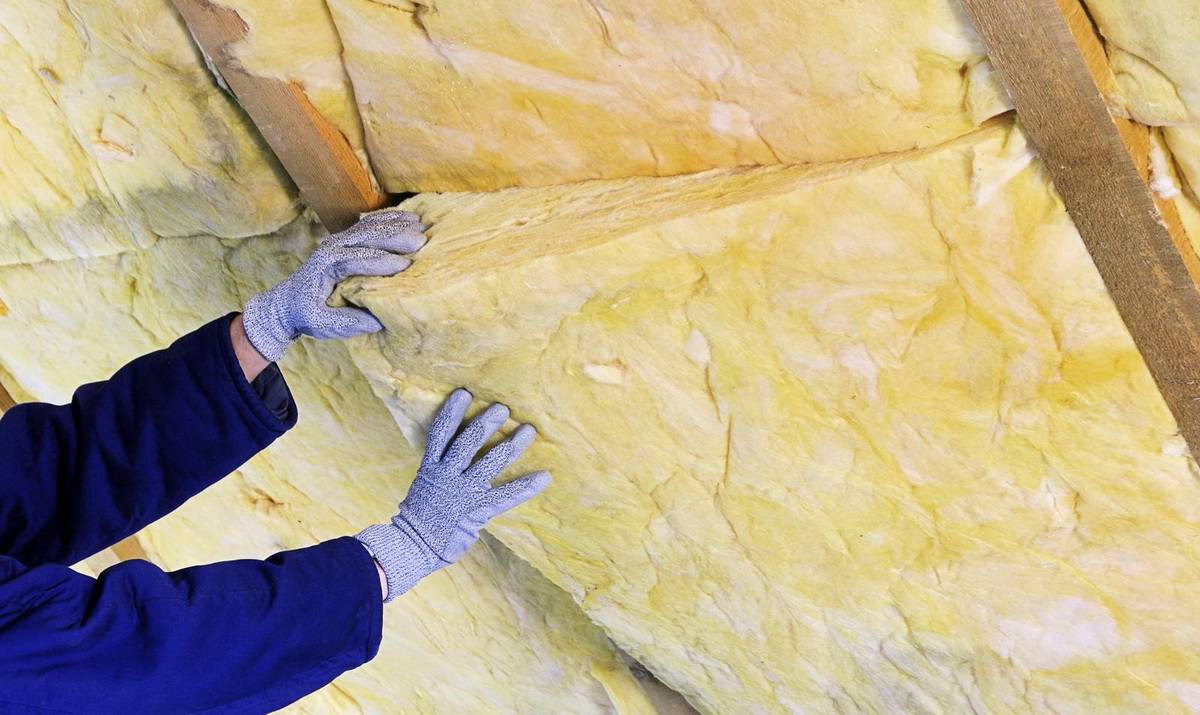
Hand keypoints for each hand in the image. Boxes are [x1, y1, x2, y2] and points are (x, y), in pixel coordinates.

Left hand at [242, 210, 426, 361]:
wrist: (287, 301)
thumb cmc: (305, 314)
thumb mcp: (320, 324)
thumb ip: (346, 323)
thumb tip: (376, 321)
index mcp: (326, 267)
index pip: (355, 260)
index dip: (380, 262)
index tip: (405, 266)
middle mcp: (331, 247)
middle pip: (365, 237)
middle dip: (394, 237)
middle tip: (421, 241)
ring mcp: (338, 240)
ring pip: (370, 227)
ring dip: (396, 225)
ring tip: (422, 226)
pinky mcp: (345, 239)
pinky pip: (369, 224)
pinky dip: (390, 219)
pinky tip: (409, 218)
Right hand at [355, 389, 550, 600]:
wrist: (413, 545)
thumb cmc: (421, 515)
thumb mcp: (426, 484)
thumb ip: (441, 466)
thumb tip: (455, 446)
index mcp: (431, 467)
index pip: (440, 433)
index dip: (451, 412)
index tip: (463, 393)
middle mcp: (447, 475)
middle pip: (467, 442)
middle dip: (485, 423)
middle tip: (503, 408)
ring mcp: (462, 492)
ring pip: (489, 462)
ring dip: (510, 445)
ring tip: (528, 431)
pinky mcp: (477, 510)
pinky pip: (505, 495)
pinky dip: (526, 486)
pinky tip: (544, 477)